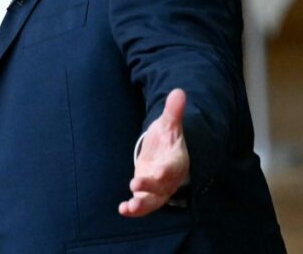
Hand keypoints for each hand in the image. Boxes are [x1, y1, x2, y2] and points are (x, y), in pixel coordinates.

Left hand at [119, 88, 189, 217]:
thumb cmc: (168, 139)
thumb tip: (179, 92)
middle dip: (150, 187)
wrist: (167, 154)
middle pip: (162, 186)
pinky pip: (144, 205)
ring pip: (153, 200)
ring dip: (142, 205)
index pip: (174, 166)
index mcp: (176, 160)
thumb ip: (173, 111)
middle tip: (135, 185)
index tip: (158, 172)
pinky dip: (135, 210)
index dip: (167, 170)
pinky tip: (123, 210)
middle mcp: (169, 178)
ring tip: (129, 207)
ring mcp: (159, 188)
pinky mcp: (148, 194)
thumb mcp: (170, 124)